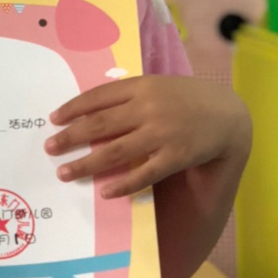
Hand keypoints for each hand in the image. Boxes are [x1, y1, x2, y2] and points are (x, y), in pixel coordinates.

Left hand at [44, 75, 251, 199]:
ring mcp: (162, 134)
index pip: (98, 96)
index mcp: (142, 86)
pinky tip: (104, 192)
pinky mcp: (175, 157)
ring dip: (86, 164)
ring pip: (115, 151)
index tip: (53, 120)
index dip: (73, 109)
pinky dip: (122, 184)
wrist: (228, 116)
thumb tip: (91, 108)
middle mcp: (148, 108)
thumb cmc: (187, 99)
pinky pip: (143, 174)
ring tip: (65, 173)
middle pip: (100, 124)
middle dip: (71, 137)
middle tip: (50, 148)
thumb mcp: (158, 86)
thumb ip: (129, 94)